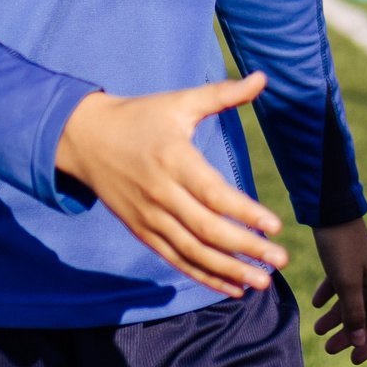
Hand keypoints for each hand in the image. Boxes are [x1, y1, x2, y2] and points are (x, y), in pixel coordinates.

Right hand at [54, 75, 288, 295]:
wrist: (84, 138)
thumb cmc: (140, 117)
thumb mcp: (179, 102)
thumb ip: (223, 95)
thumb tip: (262, 78)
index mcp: (174, 160)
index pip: (213, 193)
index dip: (244, 212)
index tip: (275, 225)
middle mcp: (161, 193)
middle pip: (207, 229)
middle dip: (246, 248)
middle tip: (281, 260)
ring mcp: (149, 217)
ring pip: (192, 251)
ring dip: (228, 270)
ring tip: (262, 282)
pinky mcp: (142, 231)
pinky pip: (175, 259)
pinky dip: (203, 276)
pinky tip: (233, 287)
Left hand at [311, 218, 366, 363]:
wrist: (330, 212)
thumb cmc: (341, 249)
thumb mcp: (347, 284)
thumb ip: (354, 313)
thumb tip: (360, 340)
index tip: (354, 359)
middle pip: (364, 317)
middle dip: (348, 335)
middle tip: (328, 349)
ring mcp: (358, 271)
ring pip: (350, 303)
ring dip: (336, 319)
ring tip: (317, 330)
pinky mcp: (344, 262)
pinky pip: (339, 287)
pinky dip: (329, 297)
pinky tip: (315, 304)